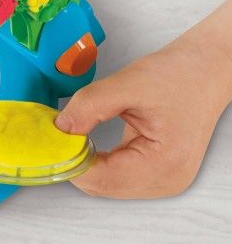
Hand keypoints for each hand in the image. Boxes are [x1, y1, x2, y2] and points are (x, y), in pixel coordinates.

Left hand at [56, 0, 231, 197]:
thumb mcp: (128, 84)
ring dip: (84, 160)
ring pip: (105, 182)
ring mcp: (161, 178)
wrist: (204, 68)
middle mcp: (165, 180)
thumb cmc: (179, 74)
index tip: (49, 137)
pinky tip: (86, 141)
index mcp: (163, 164)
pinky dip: (97, 158)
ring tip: (71, 134)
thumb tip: (59, 128)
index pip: (100, 178)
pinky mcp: (155, 170)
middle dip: (74, 160)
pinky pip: (115, 173)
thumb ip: (89, 106)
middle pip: (101, 185)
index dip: (69, 159)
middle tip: (55, 132)